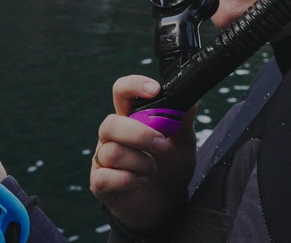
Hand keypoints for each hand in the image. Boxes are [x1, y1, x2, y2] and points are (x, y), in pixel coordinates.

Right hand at [90, 75, 196, 229]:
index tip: (155, 90)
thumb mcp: (184, 146)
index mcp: (131, 119)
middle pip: (111, 123)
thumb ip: (184, 124)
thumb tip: (191, 101)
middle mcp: (113, 136)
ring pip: (111, 151)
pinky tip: (141, 182)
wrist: (167, 204)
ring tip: (153, 170)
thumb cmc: (171, 169)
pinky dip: (127, 179)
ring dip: (140, 162)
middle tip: (162, 146)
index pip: (122, 92)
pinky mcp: (100, 183)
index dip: (134, 86)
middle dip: (139, 134)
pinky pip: (104, 176)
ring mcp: (104, 159)